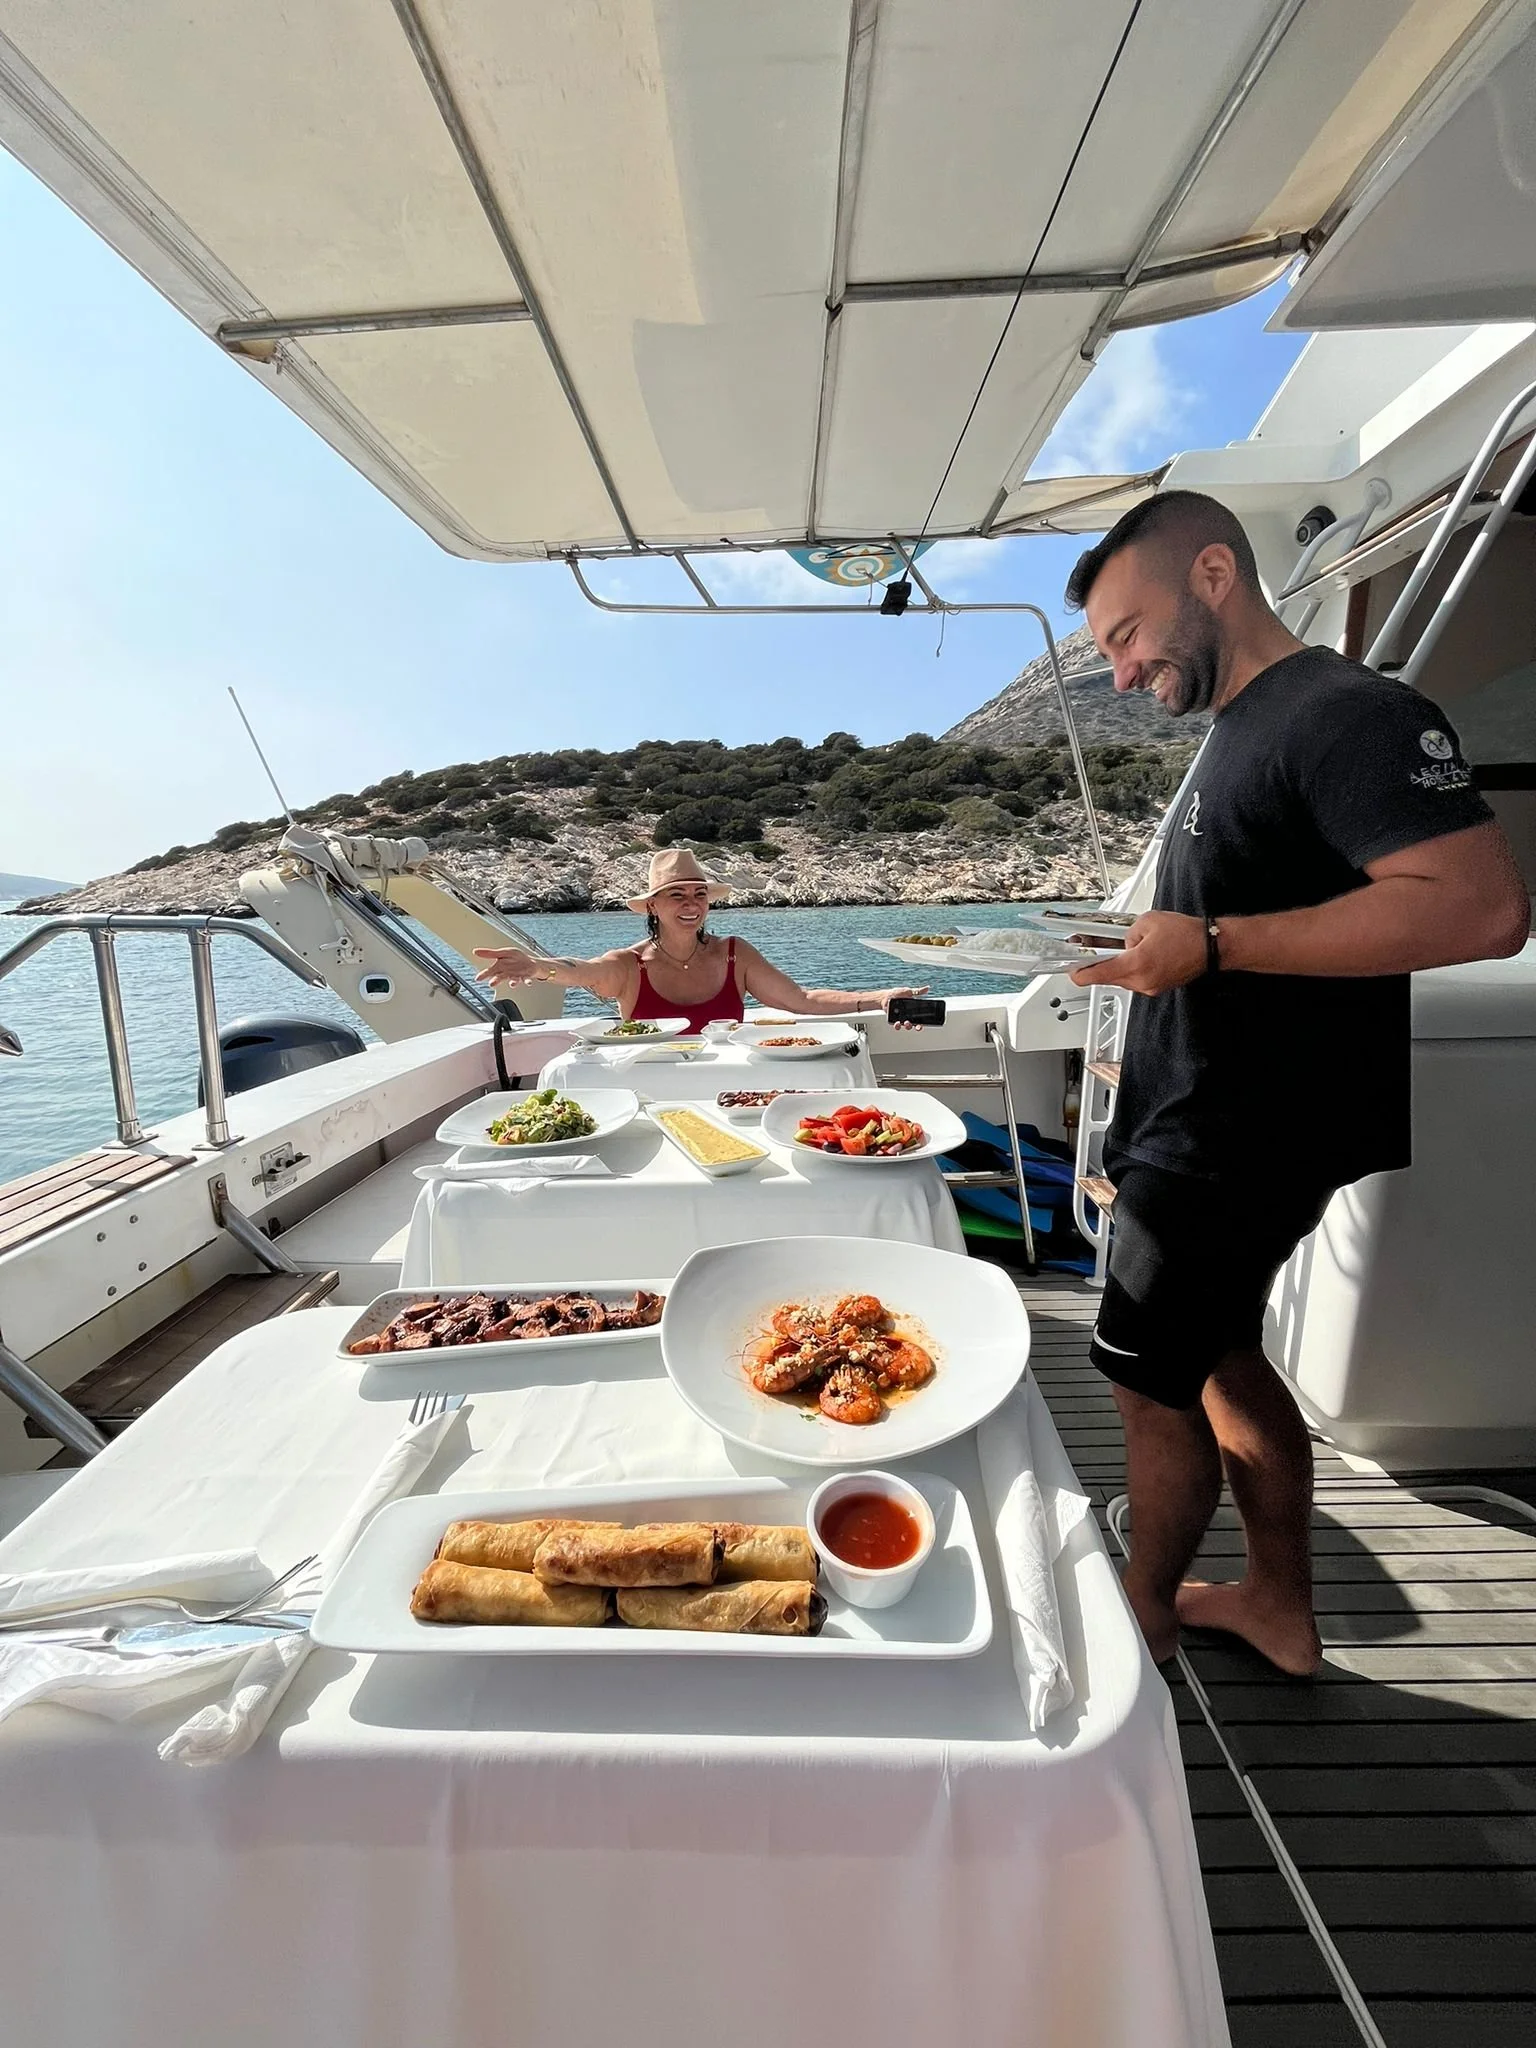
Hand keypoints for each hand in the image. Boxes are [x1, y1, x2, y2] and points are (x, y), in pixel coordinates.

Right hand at [473, 945, 540, 987]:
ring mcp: (516, 976)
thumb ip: (490, 953)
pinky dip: (527, 981)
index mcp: (500, 967)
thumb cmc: (516, 958)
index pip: (490, 971)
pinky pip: (526, 979)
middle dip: (496, 981)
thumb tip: (475, 951)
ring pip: (513, 980)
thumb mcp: (503, 953)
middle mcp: (507, 973)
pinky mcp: (525, 977)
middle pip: (500, 977)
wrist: (531, 963)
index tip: (478, 979)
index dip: (484, 975)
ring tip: (512, 984)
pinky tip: (528, 982)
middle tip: (492, 984)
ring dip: (512, 983)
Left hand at [881, 985, 929, 1031]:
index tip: (922, 1024)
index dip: (921, 1023)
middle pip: (914, 1024)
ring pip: (906, 1026)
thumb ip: (918, 991)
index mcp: (913, 1010)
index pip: (920, 1018)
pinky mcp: (894, 1020)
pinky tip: (897, 1023)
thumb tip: (927, 988)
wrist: (886, 996)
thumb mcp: (908, 991)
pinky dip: (897, 1025)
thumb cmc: (897, 993)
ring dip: (907, 1026)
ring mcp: (901, 1019)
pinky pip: (897, 1025)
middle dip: (916, 1026)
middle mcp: (908, 1016)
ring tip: (906, 1022)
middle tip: (915, 1025)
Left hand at [1069, 912, 1206, 994]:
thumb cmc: (1186, 934)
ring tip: (1124, 946)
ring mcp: (1149, 987)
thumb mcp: (1147, 921)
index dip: (1078, 970)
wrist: (1213, 947)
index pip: (1094, 975)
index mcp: (1135, 965)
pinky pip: (1135, 978)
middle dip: (1100, 961)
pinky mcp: (1157, 987)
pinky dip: (1132, 967)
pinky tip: (1139, 953)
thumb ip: (1126, 933)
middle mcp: (1141, 982)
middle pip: (1106, 976)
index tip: (1069, 965)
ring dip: (1118, 964)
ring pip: (1121, 978)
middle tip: (1094, 946)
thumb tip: (1119, 942)